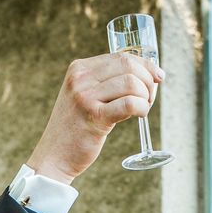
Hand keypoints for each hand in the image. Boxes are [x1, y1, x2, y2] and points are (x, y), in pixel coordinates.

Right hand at [28, 53, 164, 183]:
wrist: (54, 156)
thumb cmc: (76, 128)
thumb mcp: (85, 96)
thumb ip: (108, 83)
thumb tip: (149, 73)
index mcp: (79, 69)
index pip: (121, 56)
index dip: (145, 66)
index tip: (157, 77)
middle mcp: (80, 78)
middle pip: (128, 66)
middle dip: (148, 81)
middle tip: (148, 98)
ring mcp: (85, 96)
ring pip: (132, 83)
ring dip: (145, 97)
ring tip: (141, 109)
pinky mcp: (94, 116)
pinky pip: (130, 103)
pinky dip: (142, 108)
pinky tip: (139, 115)